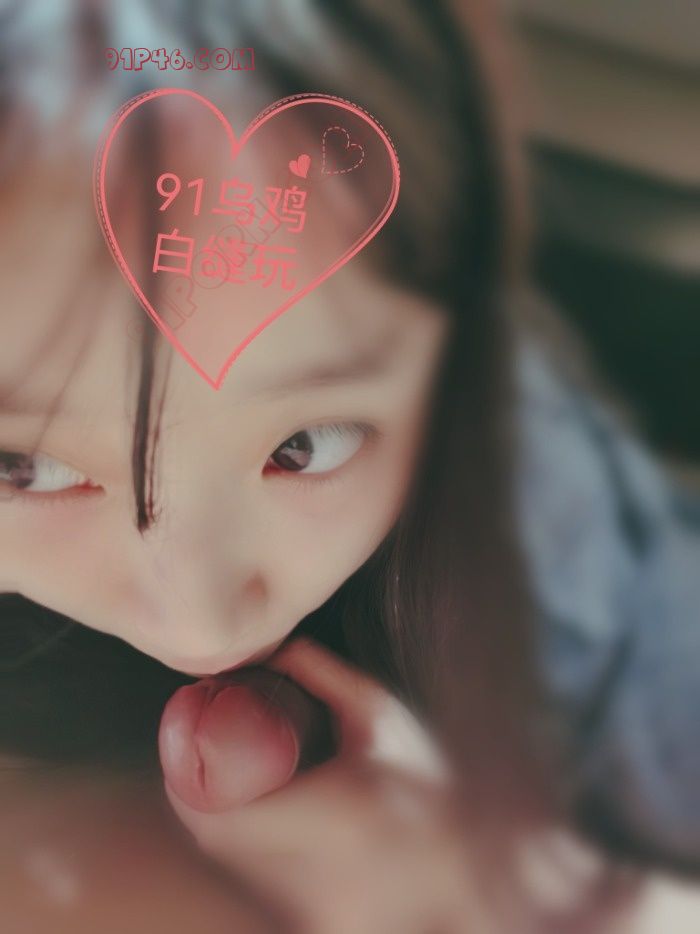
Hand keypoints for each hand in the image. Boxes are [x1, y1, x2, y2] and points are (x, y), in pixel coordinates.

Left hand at [159, 639, 484, 933]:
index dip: (189, 787)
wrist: (478, 863)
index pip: (224, 819)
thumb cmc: (436, 782)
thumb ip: (328, 675)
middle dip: (200, 800)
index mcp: (336, 816)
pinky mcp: (322, 924)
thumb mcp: (384, 714)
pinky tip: (274, 820)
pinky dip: (254, 852)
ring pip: (239, 866)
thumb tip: (275, 650)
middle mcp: (320, 872)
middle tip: (203, 758)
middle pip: (220, 845)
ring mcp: (319, 908)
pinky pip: (265, 884)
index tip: (190, 746)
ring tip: (233, 781)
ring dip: (225, 824)